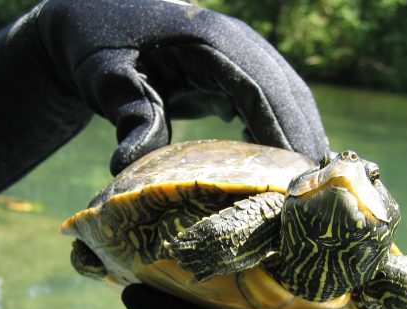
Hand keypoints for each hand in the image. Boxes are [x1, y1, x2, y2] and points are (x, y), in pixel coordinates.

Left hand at [34, 0, 328, 173]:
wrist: (93, 20)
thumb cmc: (98, 49)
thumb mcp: (107, 80)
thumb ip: (130, 117)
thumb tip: (129, 167)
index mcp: (209, 40)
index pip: (260, 88)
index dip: (282, 131)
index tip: (294, 173)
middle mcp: (235, 41)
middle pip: (286, 90)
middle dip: (303, 137)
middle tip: (312, 191)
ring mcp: (239, 51)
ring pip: (287, 93)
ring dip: (300, 134)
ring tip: (307, 182)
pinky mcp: (235, 68)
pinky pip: (271, 98)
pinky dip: (282, 127)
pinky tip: (281, 160)